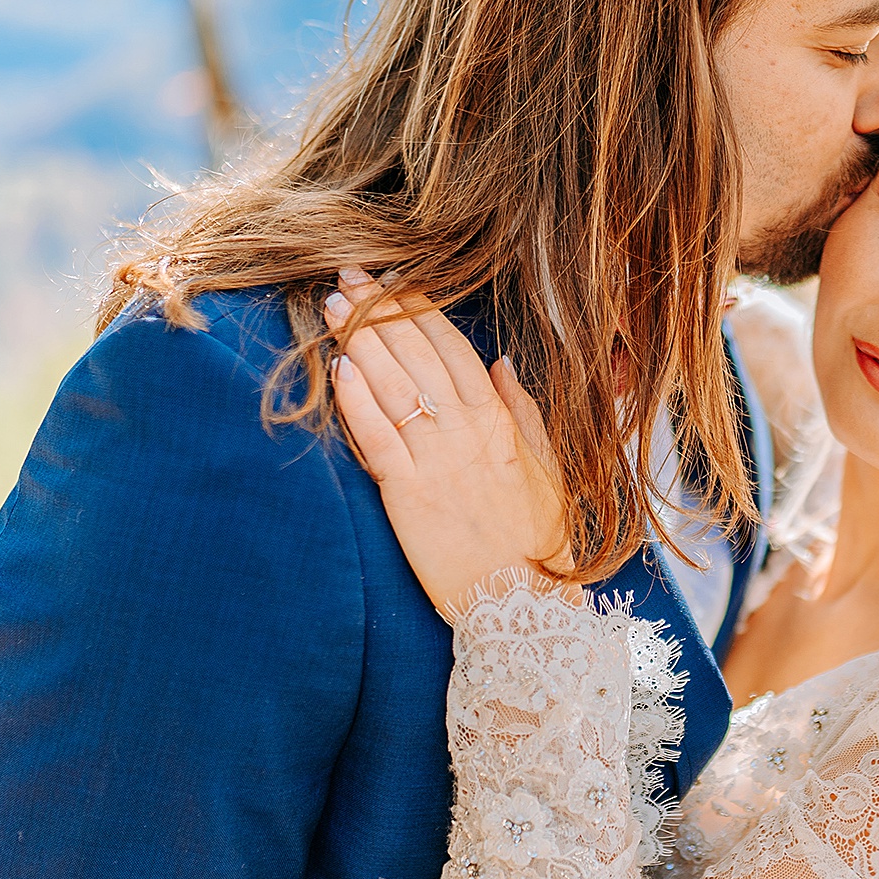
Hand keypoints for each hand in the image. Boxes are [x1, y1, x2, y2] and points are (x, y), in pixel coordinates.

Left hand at [326, 270, 571, 611]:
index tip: (391, 280)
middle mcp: (467, 432)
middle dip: (378, 311)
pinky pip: (377, 438)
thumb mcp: (547, 468)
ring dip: (358, 341)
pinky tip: (338, 369)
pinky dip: (357, 401)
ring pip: (392, 387)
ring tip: (330, 307)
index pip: (452, 348)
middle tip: (346, 277)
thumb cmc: (536, 539)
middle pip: (415, 355)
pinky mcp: (409, 495)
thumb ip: (523, 410)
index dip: (418, 309)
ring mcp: (436, 461)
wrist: (521, 601)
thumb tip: (500, 362)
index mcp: (500, 420)